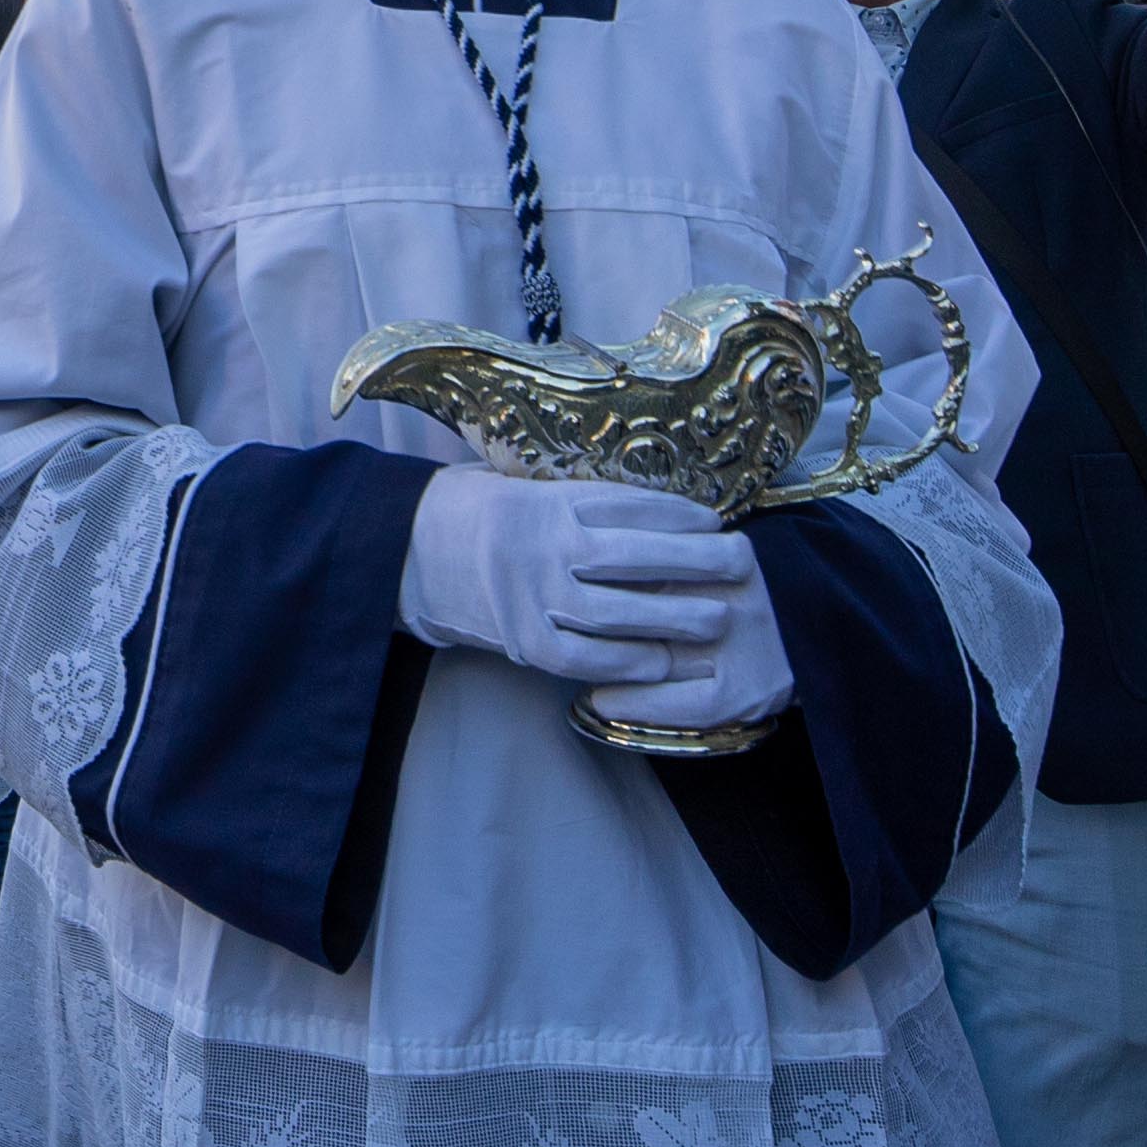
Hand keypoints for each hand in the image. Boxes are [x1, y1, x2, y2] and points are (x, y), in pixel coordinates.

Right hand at [399, 474, 759, 705]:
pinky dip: (626, 662)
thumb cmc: (475, 512)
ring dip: (674, 617)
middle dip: (695, 562)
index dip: (680, 514)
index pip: (629, 505)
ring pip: (618, 612)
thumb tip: (654, 507)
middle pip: (635, 557)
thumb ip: (578, 496)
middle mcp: (542, 547)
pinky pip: (584, 657)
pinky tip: (660, 661)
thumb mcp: (522, 484)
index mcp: (546, 501)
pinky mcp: (522, 639)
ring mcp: (531, 596)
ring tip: (717, 617)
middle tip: (741, 564)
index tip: (715, 521)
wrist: (405, 553)